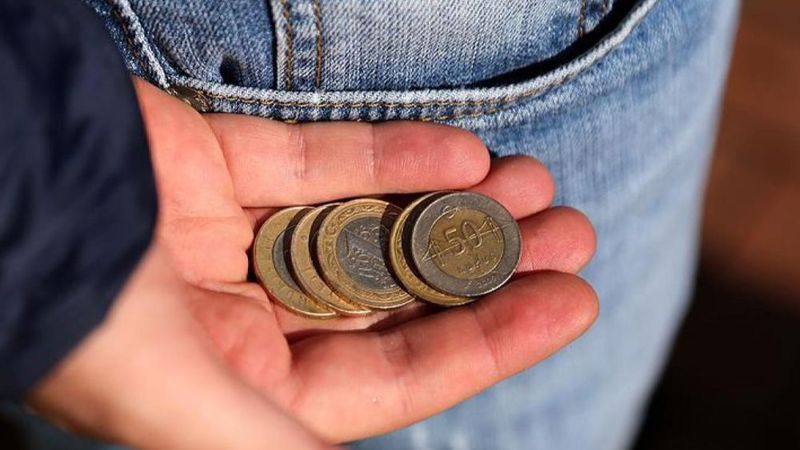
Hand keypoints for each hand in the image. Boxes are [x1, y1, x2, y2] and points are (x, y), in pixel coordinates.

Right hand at [29, 79, 597, 447]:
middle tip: (571, 234)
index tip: (568, 300)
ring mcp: (242, 238)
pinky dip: (398, 157)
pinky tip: (469, 155)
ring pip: (375, 225)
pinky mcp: (226, 165)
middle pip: (399, 296)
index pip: (396, 374)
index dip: (489, 340)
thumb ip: (269, 446)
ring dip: (460, 206)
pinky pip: (328, 162)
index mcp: (251, 388)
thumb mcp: (181, 405)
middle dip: (488, 265)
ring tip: (539, 185)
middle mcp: (252, 317)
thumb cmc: (77, 317)